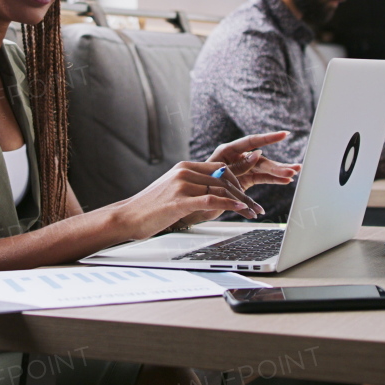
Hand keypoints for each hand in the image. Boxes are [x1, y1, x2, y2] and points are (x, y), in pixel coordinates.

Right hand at [115, 157, 295, 240]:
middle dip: (245, 192)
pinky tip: (241, 210)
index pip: (222, 168)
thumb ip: (195, 189)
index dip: (242, 176)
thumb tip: (217, 193)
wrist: (127, 217)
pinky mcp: (179, 199)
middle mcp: (185, 170)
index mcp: (186, 166)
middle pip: (225, 176)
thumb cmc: (152, 210)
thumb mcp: (176, 193)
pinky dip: (229, 204)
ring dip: (242, 202)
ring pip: (222, 187)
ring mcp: (182, 183)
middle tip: (257, 207)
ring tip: (253, 213)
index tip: (256, 185)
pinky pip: (211, 199)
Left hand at [206, 131, 301, 190]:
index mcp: (228, 151)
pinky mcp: (246, 179)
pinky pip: (262, 178)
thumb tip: (257, 154)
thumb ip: (239, 166)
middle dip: (278, 165)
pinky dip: (274, 179)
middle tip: (293, 169)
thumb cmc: (202, 183)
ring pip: (265, 169)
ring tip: (294, 173)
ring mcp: (243, 168)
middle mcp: (238, 157)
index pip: (252, 141)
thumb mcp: (219, 174)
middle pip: (261, 159)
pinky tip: (286, 180)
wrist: (196, 201)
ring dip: (280, 172)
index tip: (284, 134)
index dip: (268, 138)